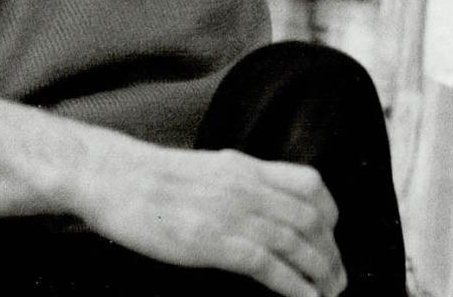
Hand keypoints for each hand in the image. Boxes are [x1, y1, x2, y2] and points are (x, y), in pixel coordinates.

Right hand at [72, 139, 345, 296]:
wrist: (115, 178)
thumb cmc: (150, 179)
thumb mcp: (207, 170)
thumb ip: (238, 183)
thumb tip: (258, 203)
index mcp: (247, 168)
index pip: (309, 183)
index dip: (329, 213)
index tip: (332, 236)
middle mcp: (249, 187)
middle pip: (310, 218)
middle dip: (331, 251)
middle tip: (338, 277)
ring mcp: (234, 214)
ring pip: (297, 243)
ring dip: (321, 271)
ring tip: (331, 294)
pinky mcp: (216, 242)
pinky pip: (270, 266)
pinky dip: (295, 285)